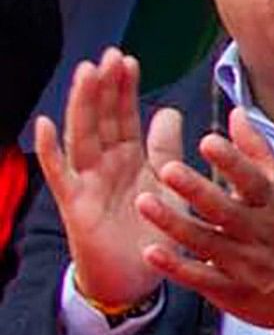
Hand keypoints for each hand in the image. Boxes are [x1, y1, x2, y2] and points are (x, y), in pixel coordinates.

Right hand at [28, 52, 184, 318]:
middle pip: (101, 118)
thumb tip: (168, 111)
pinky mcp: (75, 204)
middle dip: (104, 87)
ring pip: (81, 136)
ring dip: (81, 105)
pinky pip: (59, 174)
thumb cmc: (150, 232)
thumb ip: (166, 150)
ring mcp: (86, 181)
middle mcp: (104, 165)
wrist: (135, 278)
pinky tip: (44, 125)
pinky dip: (49, 150)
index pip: (123, 116)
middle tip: (109, 55)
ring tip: (85, 74)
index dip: (124, 89)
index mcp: (128, 159)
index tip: (129, 60)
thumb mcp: (166, 187)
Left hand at [143, 119, 273, 334]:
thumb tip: (237, 114)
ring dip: (175, 224)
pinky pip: (199, 277)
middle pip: (226, 210)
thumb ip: (257, 151)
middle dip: (197, 191)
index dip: (233, 162)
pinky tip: (151, 251)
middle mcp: (258, 232)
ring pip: (206, 242)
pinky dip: (175, 267)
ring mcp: (243, 262)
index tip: (208, 141)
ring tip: (145, 203)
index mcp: (272, 203)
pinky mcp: (228, 288)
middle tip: (168, 169)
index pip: (253, 180)